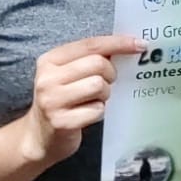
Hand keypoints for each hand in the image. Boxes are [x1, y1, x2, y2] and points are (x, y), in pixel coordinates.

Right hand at [18, 35, 141, 165]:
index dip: (118, 43)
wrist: (40, 136)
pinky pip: (97, 110)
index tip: (140, 45)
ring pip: (99, 85)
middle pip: (97, 64)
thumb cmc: (63, 99)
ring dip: (105, 94)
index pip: (90, 44)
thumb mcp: (68, 73)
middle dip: (110, 73)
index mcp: (50, 60)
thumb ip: (90, 58)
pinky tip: (87, 114)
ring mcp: (52, 101)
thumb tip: (130, 46)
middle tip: (107, 82)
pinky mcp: (61, 122)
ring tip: (94, 99)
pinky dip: (99, 111)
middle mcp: (47, 78)